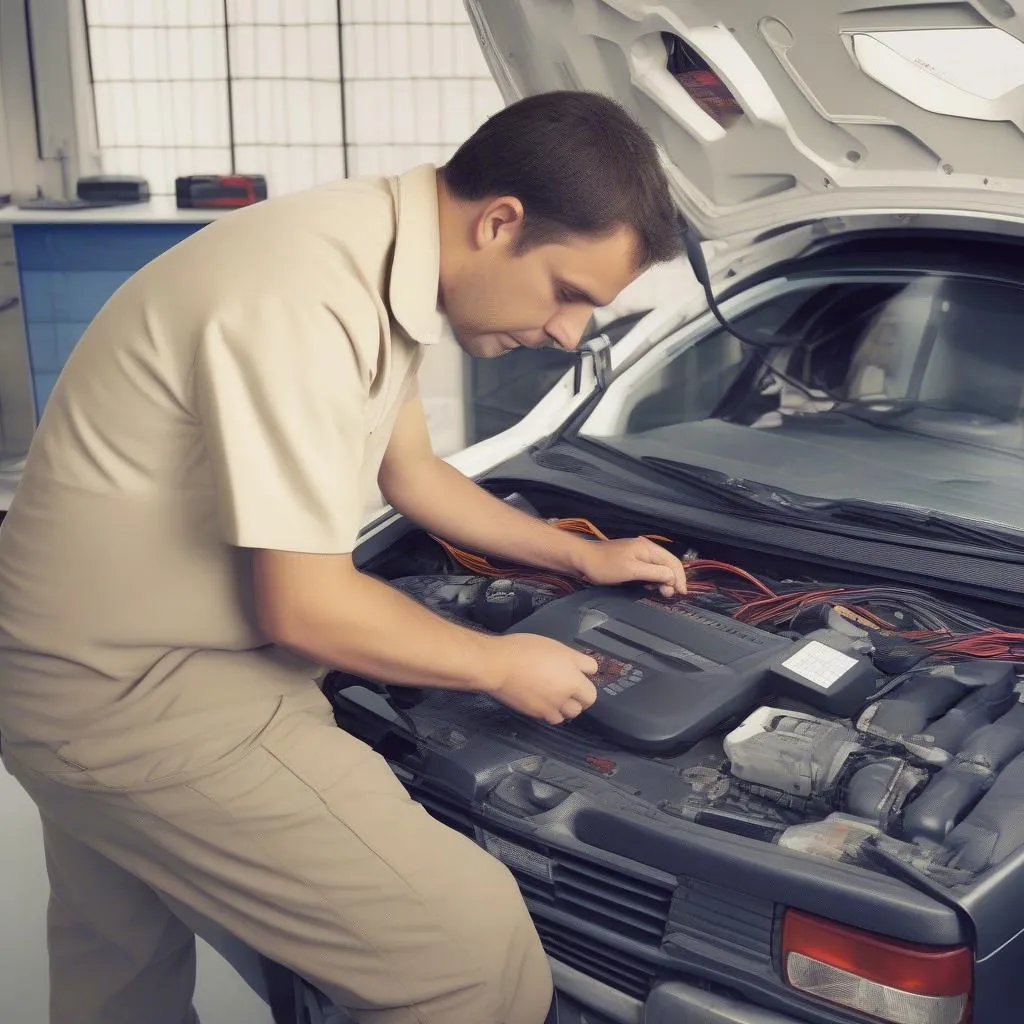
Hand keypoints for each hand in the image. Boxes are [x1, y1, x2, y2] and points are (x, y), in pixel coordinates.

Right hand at [483, 634, 598, 725]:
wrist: (498, 666)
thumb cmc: (523, 650)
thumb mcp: (554, 646)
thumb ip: (574, 659)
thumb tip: (586, 668)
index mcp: (573, 675)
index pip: (594, 677)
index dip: (587, 673)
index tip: (580, 670)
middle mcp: (567, 693)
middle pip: (588, 700)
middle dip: (582, 694)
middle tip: (572, 686)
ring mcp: (553, 706)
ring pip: (571, 713)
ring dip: (568, 706)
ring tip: (558, 696)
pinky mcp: (538, 714)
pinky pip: (553, 718)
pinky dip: (553, 712)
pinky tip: (545, 702)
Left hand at [572, 537, 686, 597]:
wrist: (582, 560)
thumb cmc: (605, 565)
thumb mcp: (632, 571)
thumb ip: (654, 572)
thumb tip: (672, 577)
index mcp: (648, 548)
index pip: (672, 562)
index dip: (680, 578)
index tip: (681, 593)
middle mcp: (646, 548)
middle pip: (668, 564)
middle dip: (672, 579)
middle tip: (668, 595)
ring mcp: (638, 553)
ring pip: (659, 567)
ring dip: (663, 580)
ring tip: (661, 592)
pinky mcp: (631, 560)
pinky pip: (649, 569)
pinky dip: (653, 578)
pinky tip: (650, 586)